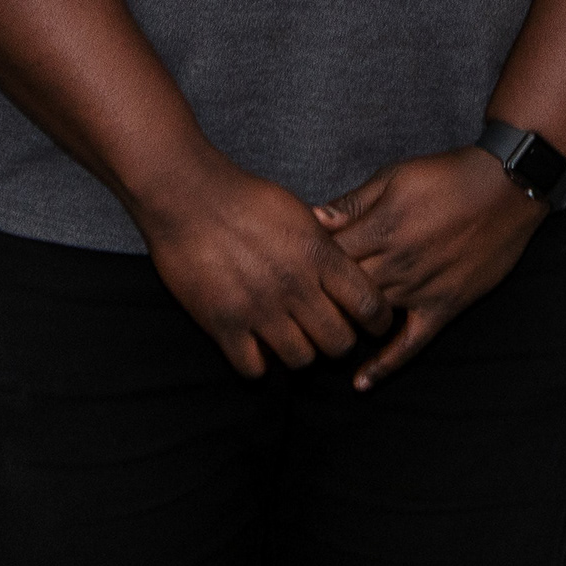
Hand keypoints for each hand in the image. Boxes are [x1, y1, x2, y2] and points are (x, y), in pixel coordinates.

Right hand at [140, 159, 394, 378]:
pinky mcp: (224, 325)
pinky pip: (253, 369)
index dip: (377, 321)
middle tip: (327, 334)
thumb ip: (326, 245)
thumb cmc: (245, 198)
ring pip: (300, 361)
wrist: (188, 196)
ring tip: (290, 340)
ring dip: (299, 353)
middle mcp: (295, 287)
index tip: (372, 324)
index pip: (369, 306)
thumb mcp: (300, 213)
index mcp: (319, 256)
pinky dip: (258, 364)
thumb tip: (347, 267)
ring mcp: (259, 309)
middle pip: (339, 343)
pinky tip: (255, 348)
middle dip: (338, 342)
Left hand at [318, 149, 550, 386]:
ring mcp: (420, 289)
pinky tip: (361, 383)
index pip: (327, 258)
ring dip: (342, 326)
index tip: (292, 268)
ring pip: (368, 318)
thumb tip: (312, 218)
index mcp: (380, 229)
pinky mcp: (444, 306)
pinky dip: (385, 365)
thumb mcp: (394, 176)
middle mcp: (396, 264)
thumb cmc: (448, 176)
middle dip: (316, 299)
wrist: (507, 188)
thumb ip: (353, 203)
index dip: (305, 264)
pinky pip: (411, 344)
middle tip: (297, 306)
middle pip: (341, 292)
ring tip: (316, 335)